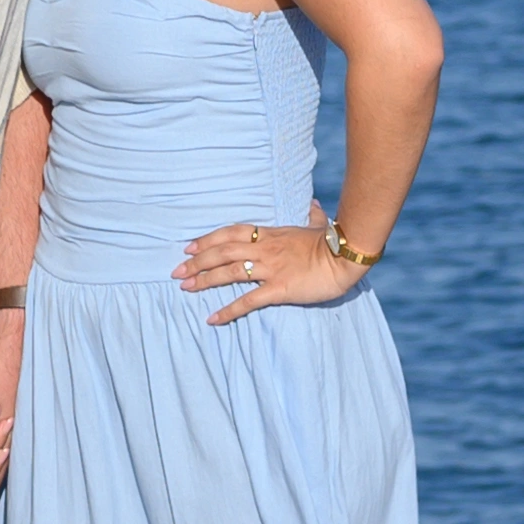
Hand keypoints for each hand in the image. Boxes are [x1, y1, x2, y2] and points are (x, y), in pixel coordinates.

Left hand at [177, 218, 359, 325]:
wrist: (346, 256)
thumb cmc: (333, 241)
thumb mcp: (318, 225)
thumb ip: (313, 216)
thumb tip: (314, 205)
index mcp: (271, 234)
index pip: (231, 233)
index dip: (208, 240)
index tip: (189, 247)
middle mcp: (265, 249)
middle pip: (223, 252)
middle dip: (197, 261)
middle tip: (177, 271)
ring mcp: (271, 268)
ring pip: (230, 272)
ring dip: (205, 280)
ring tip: (186, 287)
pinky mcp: (279, 288)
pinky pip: (248, 300)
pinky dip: (228, 310)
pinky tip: (213, 318)